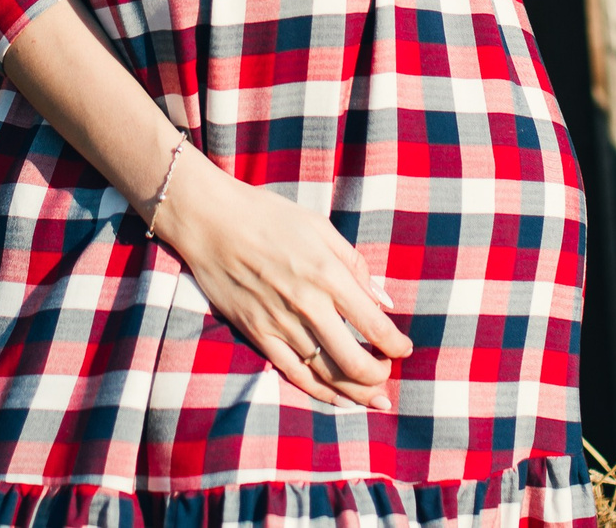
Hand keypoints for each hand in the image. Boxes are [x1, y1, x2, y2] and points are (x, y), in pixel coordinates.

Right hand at [146, 151, 412, 409]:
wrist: (211, 221)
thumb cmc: (269, 217)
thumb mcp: (320, 227)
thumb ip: (355, 265)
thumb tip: (384, 301)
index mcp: (328, 274)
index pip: (374, 325)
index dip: (396, 345)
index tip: (404, 349)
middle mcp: (308, 305)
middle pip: (354, 361)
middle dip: (378, 375)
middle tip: (386, 373)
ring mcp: (280, 324)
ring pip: (326, 373)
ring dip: (355, 390)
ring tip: (373, 396)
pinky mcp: (257, 335)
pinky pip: (294, 374)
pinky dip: (320, 392)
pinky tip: (338, 400)